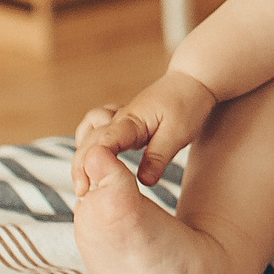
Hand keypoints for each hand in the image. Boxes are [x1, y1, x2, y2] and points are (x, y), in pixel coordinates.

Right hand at [72, 69, 219, 196]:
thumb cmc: (188, 104)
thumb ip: (158, 157)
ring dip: (82, 154)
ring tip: (84, 179)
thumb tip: (143, 182)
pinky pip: (97, 129)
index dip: (90, 165)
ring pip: (88, 134)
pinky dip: (89, 142)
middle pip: (88, 141)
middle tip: (81, 193)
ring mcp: (120, 120)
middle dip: (80, 166)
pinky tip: (93, 159)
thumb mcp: (178, 134)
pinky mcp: (125, 124)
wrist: (193, 81)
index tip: (87, 187)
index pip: (102, 142)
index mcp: (130, 121)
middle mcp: (119, 119)